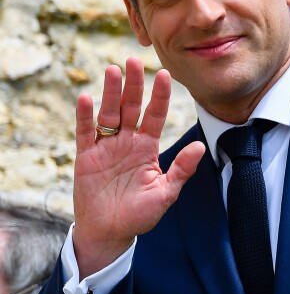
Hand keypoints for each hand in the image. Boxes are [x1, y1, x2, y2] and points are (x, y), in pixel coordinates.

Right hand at [73, 57, 204, 277]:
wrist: (110, 233)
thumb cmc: (139, 215)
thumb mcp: (165, 193)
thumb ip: (181, 169)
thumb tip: (201, 147)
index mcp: (147, 148)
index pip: (154, 115)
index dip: (159, 95)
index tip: (164, 74)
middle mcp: (127, 142)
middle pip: (130, 107)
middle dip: (133, 85)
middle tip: (133, 60)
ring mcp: (106, 147)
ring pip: (108, 114)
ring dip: (110, 93)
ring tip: (112, 70)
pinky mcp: (86, 157)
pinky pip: (85, 132)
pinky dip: (85, 116)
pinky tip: (86, 98)